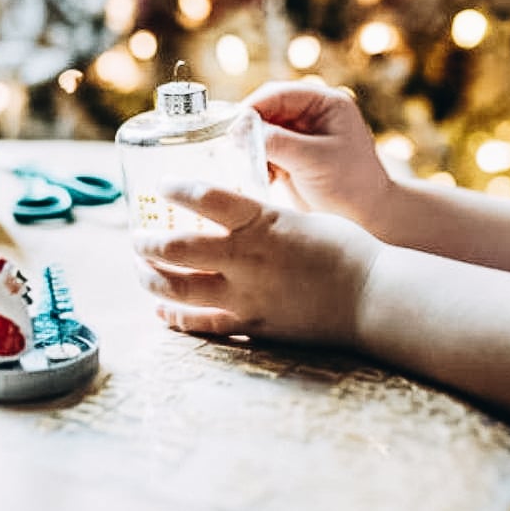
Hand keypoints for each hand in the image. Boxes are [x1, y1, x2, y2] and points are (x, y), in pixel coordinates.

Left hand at [132, 180, 381, 344]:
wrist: (372, 297)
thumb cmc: (348, 250)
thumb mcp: (301, 218)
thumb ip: (264, 219)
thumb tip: (238, 216)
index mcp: (261, 222)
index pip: (203, 197)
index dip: (175, 189)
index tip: (163, 185)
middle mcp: (245, 258)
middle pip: (174, 248)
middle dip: (146, 242)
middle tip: (136, 237)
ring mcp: (245, 295)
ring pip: (177, 289)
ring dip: (149, 278)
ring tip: (140, 269)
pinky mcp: (252, 324)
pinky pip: (202, 324)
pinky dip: (175, 317)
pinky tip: (161, 311)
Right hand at [243, 80, 390, 227]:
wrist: (364, 217)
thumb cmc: (351, 185)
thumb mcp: (314, 160)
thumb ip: (278, 142)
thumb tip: (239, 129)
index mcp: (324, 103)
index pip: (279, 94)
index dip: (253, 107)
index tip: (232, 127)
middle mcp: (310, 114)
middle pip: (266, 110)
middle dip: (250, 129)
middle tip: (235, 148)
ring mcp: (299, 135)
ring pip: (261, 131)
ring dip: (252, 148)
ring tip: (256, 168)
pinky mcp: (290, 156)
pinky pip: (263, 151)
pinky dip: (258, 162)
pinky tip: (267, 178)